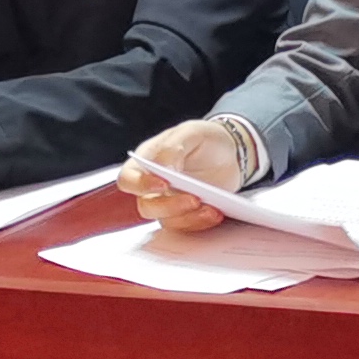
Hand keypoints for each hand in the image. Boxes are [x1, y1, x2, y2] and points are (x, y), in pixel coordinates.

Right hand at [122, 120, 245, 231]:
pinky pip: (186, 226)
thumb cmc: (204, 139)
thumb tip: (164, 168)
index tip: (163, 184)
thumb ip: (172, 147)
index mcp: (147, 161)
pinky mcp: (185, 214)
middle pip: (147, 206)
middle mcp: (152, 186)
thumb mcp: (190, 133)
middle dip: (170, 206)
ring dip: (189, 217)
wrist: (230, 153)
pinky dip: (201, 222)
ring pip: (167, 220)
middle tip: (194, 199)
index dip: (140, 185)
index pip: (128, 179)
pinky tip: (216, 213)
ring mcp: (169, 202)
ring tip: (211, 208)